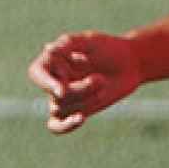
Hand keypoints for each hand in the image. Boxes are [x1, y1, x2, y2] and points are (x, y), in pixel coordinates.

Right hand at [27, 31, 141, 134]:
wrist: (131, 63)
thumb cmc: (109, 48)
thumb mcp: (91, 41)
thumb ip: (70, 43)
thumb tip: (47, 48)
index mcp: (54, 60)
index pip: (37, 73)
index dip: (46, 83)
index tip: (61, 90)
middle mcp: (55, 79)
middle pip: (55, 94)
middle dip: (79, 90)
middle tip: (99, 79)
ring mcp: (64, 96)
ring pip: (61, 107)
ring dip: (85, 98)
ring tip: (102, 83)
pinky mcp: (75, 110)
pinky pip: (56, 125)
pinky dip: (64, 126)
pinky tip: (80, 119)